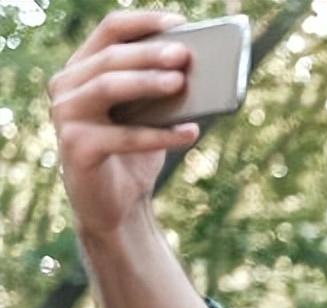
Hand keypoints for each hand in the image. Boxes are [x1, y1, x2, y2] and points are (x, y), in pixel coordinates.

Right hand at [48, 10, 200, 235]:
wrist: (117, 206)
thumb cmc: (135, 153)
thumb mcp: (150, 114)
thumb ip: (162, 89)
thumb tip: (199, 68)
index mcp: (84, 69)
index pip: (110, 30)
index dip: (145, 23)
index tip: (180, 22)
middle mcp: (67, 86)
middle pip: (111, 58)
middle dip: (150, 53)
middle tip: (184, 54)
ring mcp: (66, 116)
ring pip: (108, 87)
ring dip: (147, 83)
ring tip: (181, 83)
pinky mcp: (76, 148)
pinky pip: (123, 136)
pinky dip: (160, 134)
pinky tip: (191, 133)